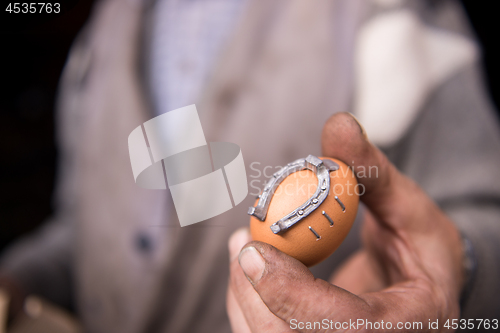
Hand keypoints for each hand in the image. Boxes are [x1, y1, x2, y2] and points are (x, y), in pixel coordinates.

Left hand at [227, 113, 464, 331]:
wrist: (422, 286)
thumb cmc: (419, 245)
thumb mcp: (407, 206)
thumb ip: (370, 171)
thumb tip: (338, 124)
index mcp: (409, 322)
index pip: (346, 326)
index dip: (294, 296)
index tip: (255, 251)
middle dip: (256, 296)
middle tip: (243, 244)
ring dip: (245, 297)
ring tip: (243, 246)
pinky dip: (248, 303)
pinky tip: (248, 265)